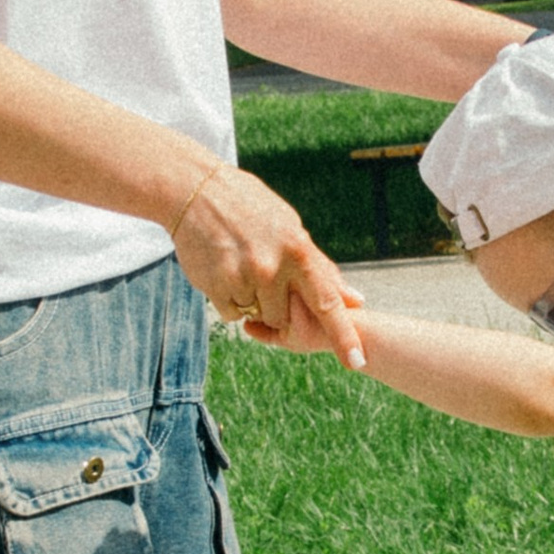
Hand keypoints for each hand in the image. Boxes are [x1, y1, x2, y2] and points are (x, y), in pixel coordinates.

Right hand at [172, 165, 364, 367]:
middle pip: (286, 317)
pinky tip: (224, 269)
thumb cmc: (251, 208)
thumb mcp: (292, 229)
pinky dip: (230, 300)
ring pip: (257, 316)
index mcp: (298, 250)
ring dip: (252, 302)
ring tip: (242, 265)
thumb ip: (322, 267)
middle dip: (278, 306)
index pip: (327, 303)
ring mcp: (243, 277)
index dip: (344, 335)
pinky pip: (232, 314)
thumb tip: (355, 300)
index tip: (357, 362)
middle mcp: (273, 267)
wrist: (196, 191)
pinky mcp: (216, 286)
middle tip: (263, 273)